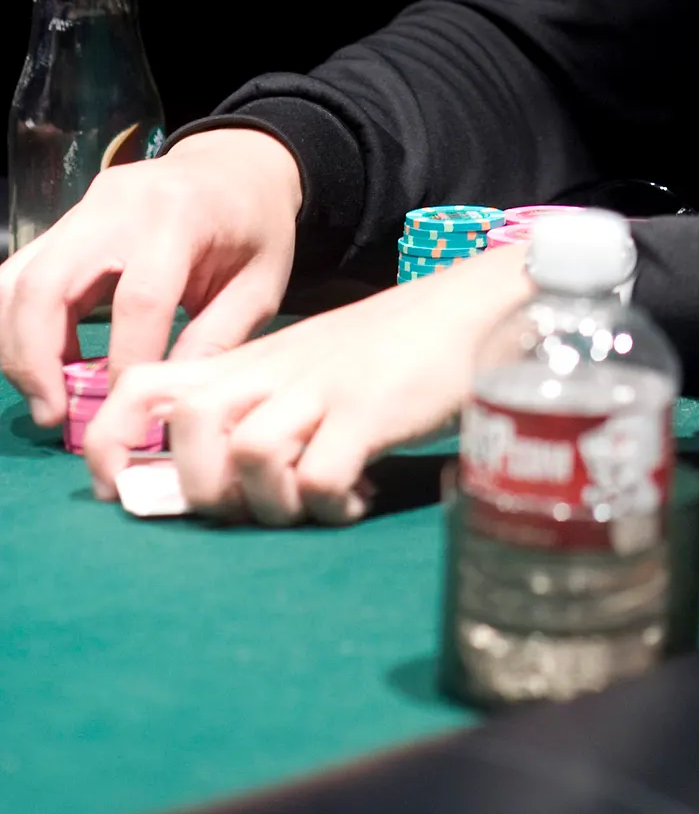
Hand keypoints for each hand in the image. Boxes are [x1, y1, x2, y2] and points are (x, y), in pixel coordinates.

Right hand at [0, 130, 302, 425]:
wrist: (238, 165)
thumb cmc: (256, 226)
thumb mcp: (262, 283)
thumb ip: (217, 340)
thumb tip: (162, 400)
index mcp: (180, 216)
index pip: (138, 299)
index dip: (126, 363)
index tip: (126, 411)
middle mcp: (119, 205)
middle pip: (47, 285)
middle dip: (37, 361)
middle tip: (55, 416)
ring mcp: (83, 209)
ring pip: (17, 280)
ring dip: (19, 346)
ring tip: (49, 396)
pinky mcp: (66, 221)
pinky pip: (22, 274)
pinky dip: (22, 325)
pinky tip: (52, 361)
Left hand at [84, 250, 529, 525]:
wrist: (474, 306)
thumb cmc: (390, 352)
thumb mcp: (308, 369)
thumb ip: (259, 411)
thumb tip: (205, 487)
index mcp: (250, 362)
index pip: (143, 383)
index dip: (109, 441)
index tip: (121, 492)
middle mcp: (275, 370)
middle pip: (189, 425)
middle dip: (204, 491)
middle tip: (252, 507)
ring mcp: (322, 386)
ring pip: (248, 454)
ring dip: (271, 506)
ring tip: (310, 504)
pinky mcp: (371, 410)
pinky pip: (319, 477)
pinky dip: (328, 506)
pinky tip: (354, 499)